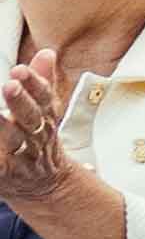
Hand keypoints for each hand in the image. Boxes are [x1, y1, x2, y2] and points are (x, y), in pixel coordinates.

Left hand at [0, 51, 67, 209]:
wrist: (46, 185)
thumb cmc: (37, 141)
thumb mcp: (44, 112)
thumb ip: (41, 82)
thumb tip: (47, 52)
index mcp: (46, 118)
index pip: (44, 98)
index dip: (34, 84)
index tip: (20, 70)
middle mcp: (37, 137)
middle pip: (31, 118)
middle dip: (20, 102)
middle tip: (8, 85)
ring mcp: (22, 158)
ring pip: (13, 141)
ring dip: (3, 127)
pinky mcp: (5, 175)